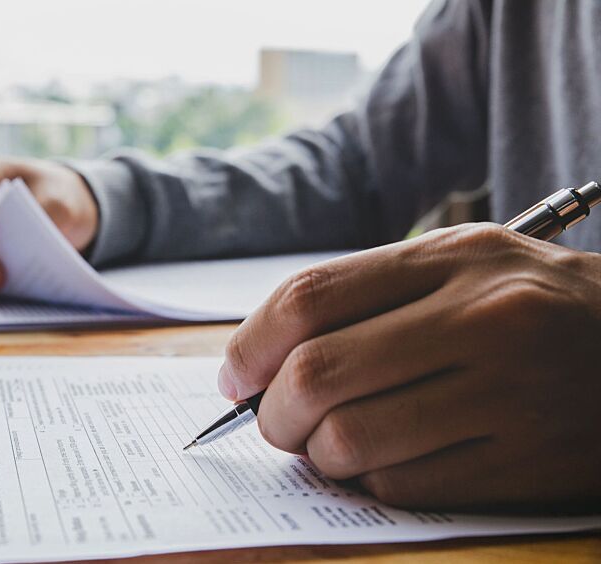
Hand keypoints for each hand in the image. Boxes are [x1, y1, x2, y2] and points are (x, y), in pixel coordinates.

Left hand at [219, 224, 600, 509]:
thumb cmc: (529, 306)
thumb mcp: (458, 267)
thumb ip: (363, 301)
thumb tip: (258, 363)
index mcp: (451, 258)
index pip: (309, 297)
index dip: (249, 344)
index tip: (235, 377)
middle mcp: (481, 318)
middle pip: (317, 372)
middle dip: (271, 412)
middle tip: (273, 421)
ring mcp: (508, 393)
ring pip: (351, 440)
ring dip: (317, 453)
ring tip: (328, 443)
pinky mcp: (526, 462)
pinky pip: (402, 486)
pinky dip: (370, 482)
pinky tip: (383, 463)